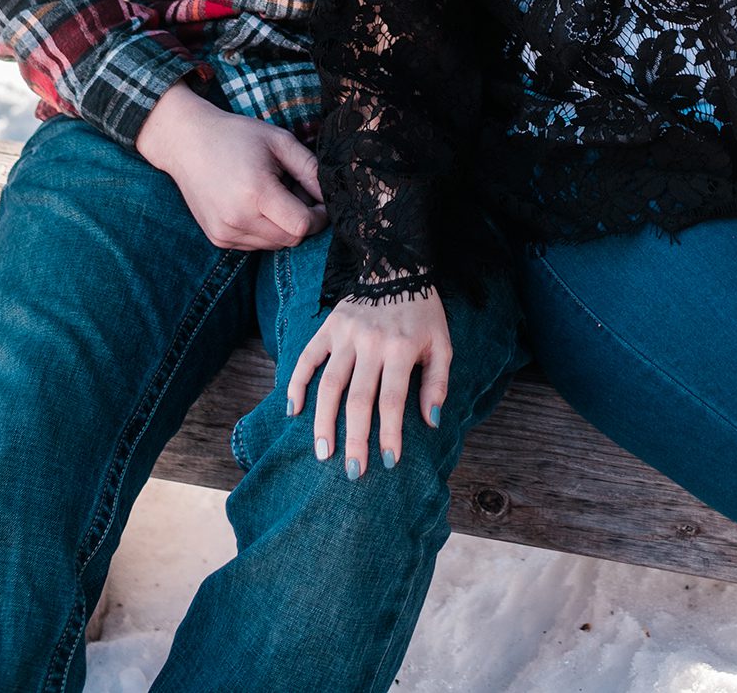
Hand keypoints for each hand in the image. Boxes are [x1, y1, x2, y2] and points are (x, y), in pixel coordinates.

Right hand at [136, 82, 325, 250]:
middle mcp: (238, 220)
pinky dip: (264, 229)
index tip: (319, 198)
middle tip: (294, 190)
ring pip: (274, 245)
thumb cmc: (236, 136)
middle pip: (291, 239)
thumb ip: (310, 169)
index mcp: (255, 194)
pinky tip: (254, 203)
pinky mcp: (218, 239)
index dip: (319, 216)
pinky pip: (255, 245)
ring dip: (283, 226)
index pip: (302, 226)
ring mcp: (225, 233)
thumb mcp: (280, 141)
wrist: (187, 142)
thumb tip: (331, 194)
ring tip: (273, 194)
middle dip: (302, 220)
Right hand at [286, 290, 450, 478]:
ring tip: (323, 451)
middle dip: (355, 438)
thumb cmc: (423, 312)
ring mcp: (346, 334)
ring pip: (329, 384)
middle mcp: (370, 343)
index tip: (389, 462)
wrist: (397, 266)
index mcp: (401, 348)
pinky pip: (308, 358)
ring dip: (323, 421)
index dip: (390, 434)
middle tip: (353, 470)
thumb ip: (437, 382)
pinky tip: (294, 410)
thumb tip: (431, 421)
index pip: (392, 401)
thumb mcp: (442, 344)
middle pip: (358, 399)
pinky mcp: (328, 327)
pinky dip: (297, 383)